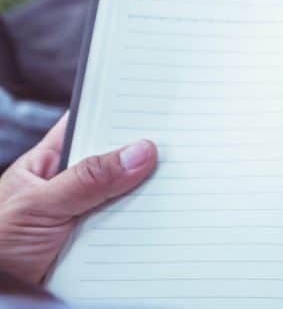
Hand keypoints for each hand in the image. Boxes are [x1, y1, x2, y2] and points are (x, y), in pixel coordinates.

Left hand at [0, 112, 156, 284]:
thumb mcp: (38, 206)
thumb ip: (86, 180)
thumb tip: (138, 152)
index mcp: (52, 162)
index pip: (92, 125)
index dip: (122, 114)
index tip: (159, 109)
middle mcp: (74, 185)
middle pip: (120, 162)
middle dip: (145, 159)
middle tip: (174, 153)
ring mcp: (91, 215)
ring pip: (131, 197)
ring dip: (148, 198)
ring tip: (173, 190)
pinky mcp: (103, 244)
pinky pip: (133, 230)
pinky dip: (147, 228)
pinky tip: (163, 223)